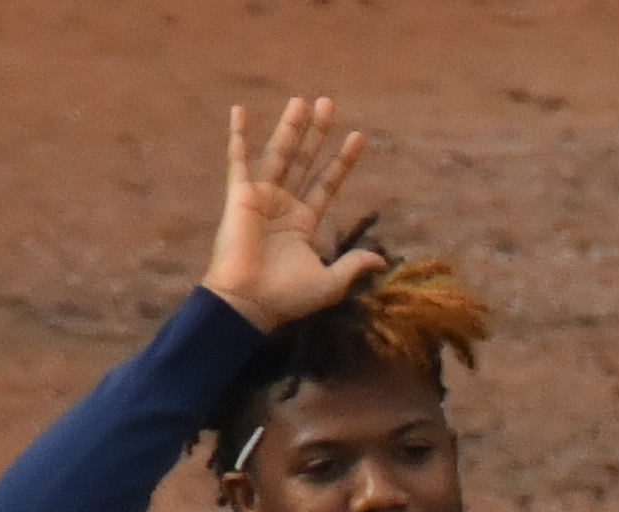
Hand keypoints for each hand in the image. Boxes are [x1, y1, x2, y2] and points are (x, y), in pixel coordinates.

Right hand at [203, 97, 383, 334]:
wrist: (251, 303)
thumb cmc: (289, 298)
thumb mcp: (331, 283)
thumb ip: (354, 265)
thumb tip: (381, 259)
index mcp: (304, 223)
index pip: (328, 183)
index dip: (342, 161)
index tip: (358, 136)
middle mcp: (284, 205)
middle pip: (305, 160)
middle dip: (317, 133)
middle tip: (328, 102)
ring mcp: (261, 198)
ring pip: (279, 154)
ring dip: (290, 127)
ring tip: (302, 101)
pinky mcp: (239, 196)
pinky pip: (238, 160)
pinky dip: (237, 136)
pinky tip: (240, 111)